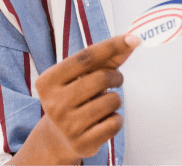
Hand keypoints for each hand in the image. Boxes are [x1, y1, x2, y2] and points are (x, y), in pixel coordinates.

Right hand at [6, 34, 139, 164]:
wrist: (58, 136)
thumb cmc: (76, 95)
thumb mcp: (82, 74)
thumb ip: (107, 57)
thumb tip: (133, 40)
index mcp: (48, 81)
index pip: (86, 57)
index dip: (111, 46)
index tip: (133, 38)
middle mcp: (53, 104)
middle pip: (100, 78)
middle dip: (116, 76)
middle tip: (116, 79)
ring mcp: (67, 126)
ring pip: (111, 101)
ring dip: (116, 98)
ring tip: (104, 102)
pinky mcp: (82, 144)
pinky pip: (114, 123)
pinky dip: (116, 118)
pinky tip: (104, 119)